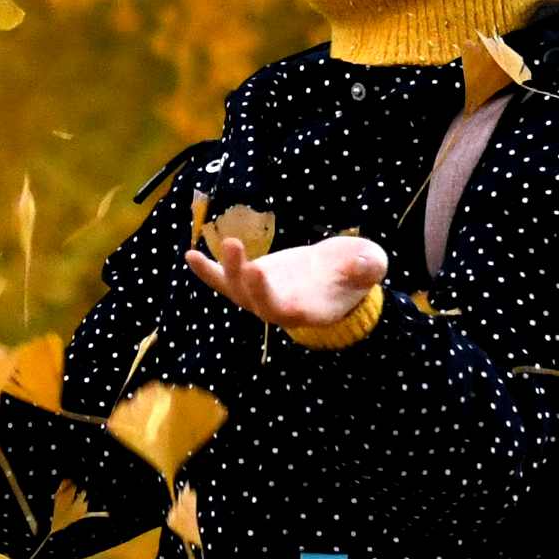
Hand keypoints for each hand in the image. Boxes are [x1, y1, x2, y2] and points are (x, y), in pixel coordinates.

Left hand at [187, 229, 387, 328]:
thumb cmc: (355, 272)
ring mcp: (261, 296)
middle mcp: (280, 309)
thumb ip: (367, 268)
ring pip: (237, 290)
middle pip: (257, 302)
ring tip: (221, 247)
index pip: (289, 312)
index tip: (270, 285)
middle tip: (246, 259)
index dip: (279, 303)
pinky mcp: (249, 280)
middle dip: (249, 283)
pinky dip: (206, 271)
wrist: (336, 276)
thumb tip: (366, 264)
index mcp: (309, 311)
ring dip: (226, 271)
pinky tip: (190, 256)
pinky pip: (223, 280)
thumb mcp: (369, 266)